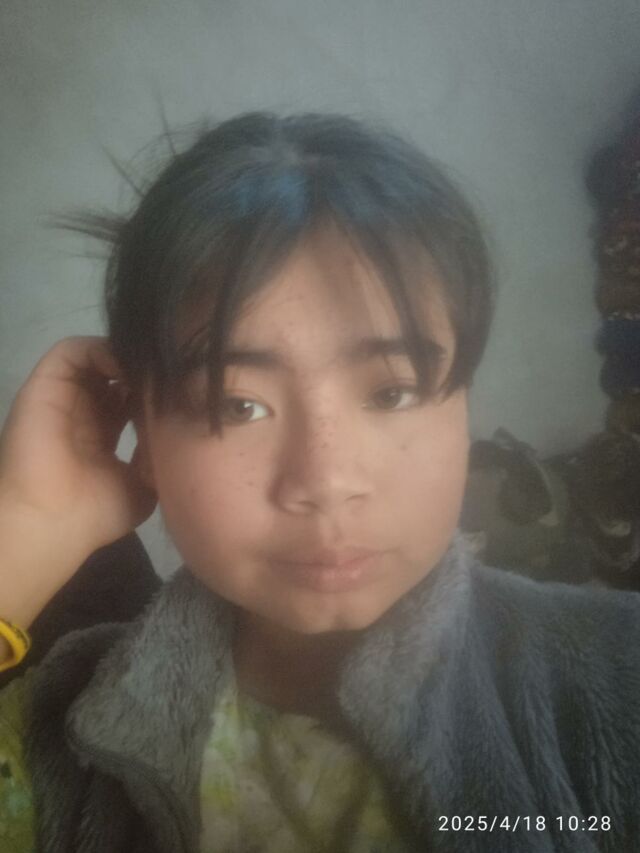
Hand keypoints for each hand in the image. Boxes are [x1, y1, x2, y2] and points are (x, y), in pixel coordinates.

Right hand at [0, 336, 156, 560]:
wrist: (52, 522)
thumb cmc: (95, 513)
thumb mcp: (143, 487)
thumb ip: (159, 457)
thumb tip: (177, 430)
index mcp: (102, 436)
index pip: (131, 399)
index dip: (155, 392)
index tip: (182, 394)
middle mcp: (83, 412)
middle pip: (115, 374)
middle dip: (144, 372)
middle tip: (170, 378)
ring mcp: (63, 397)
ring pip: (95, 357)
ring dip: (125, 358)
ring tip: (149, 374)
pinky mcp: (45, 385)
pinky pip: (72, 350)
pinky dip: (102, 350)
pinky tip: (128, 371)